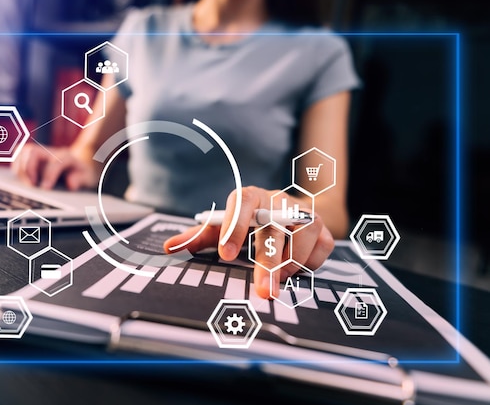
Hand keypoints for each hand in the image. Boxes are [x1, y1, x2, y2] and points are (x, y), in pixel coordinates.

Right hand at [11, 143, 98, 189]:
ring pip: (24, 151)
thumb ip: (80, 179)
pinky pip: (19, 155)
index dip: (49, 175)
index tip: (45, 188)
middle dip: (29, 168)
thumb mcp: (88, 177)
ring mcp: (41, 152)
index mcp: (66, 156)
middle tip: (32, 185)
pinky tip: (21, 179)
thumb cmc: (83, 172)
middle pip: (33, 151)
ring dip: (21, 167)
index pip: (55, 162)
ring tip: (25, 183)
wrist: (83, 161)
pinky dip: (17, 166)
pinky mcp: (33, 156)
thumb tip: (71, 184)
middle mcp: (52, 151)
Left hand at [163, 186, 333, 298]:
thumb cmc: (249, 222)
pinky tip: (296, 269)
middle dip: (269, 263)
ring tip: (278, 279)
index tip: (226, 256)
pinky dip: (310, 263)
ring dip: (291, 263)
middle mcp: (277, 200)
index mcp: (250, 197)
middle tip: (264, 293)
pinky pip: (322, 246)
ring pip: (303, 235)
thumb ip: (198, 238)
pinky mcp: (322, 225)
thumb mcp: (222, 227)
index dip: (235, 228)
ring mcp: (302, 211)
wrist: (289, 211)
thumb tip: (168, 248)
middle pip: (274, 229)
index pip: (242, 204)